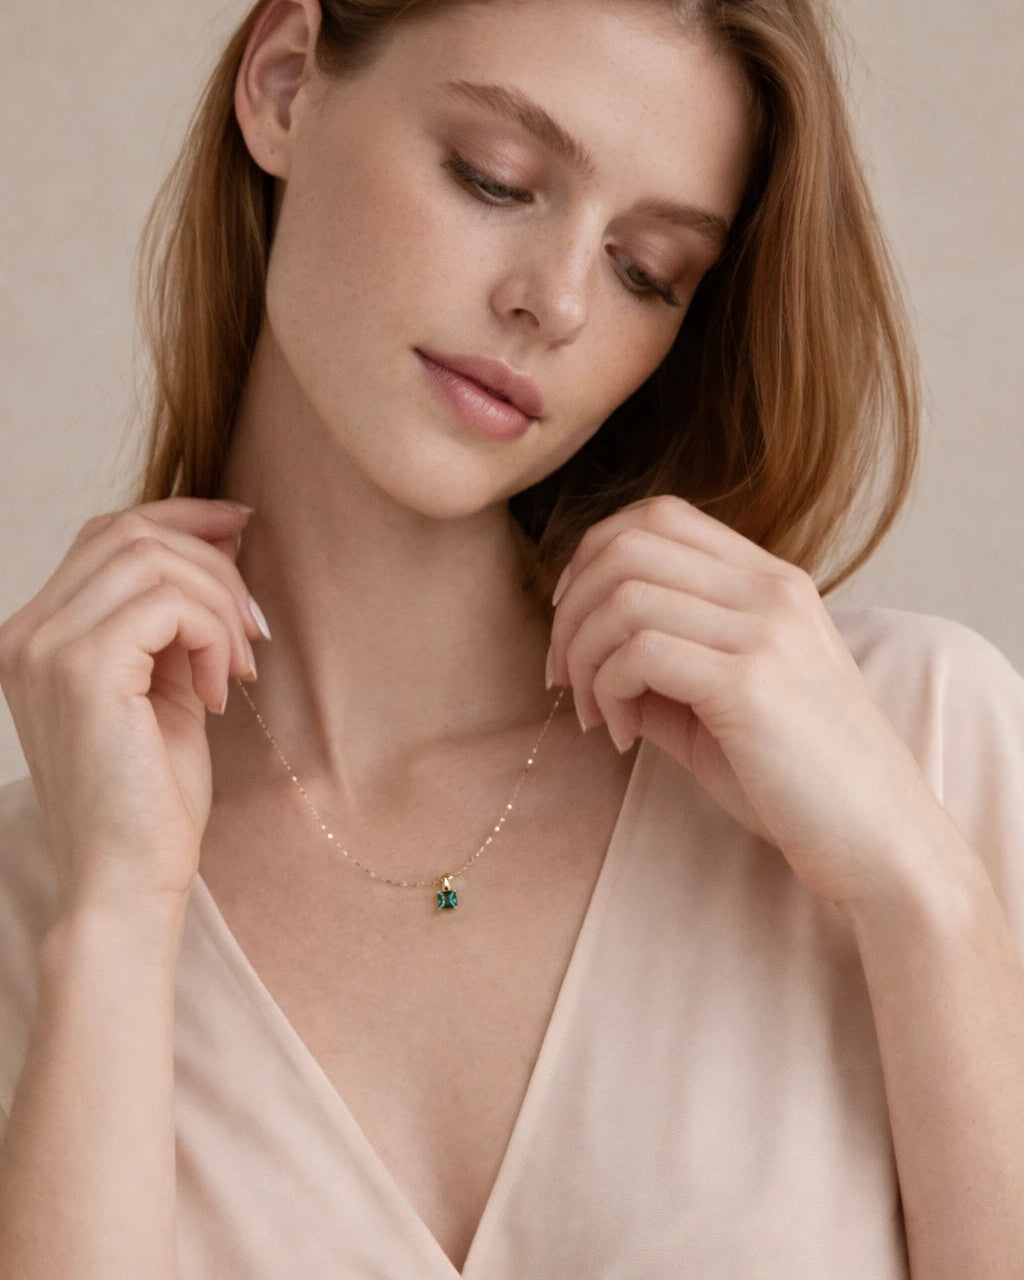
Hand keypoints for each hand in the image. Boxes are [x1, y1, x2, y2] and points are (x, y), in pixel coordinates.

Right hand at [0, 499, 265, 913]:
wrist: (126, 883)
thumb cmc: (151, 798)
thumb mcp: (168, 685)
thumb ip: (181, 615)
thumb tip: (227, 536)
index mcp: (40, 636)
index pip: (107, 533)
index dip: (181, 515)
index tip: (243, 525)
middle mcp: (27, 634)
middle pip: (133, 533)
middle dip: (214, 566)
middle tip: (253, 634)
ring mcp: (46, 649)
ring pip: (154, 560)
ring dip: (220, 604)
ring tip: (237, 669)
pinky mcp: (82, 671)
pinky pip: (168, 604)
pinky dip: (211, 634)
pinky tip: (218, 691)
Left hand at [546, 495, 944, 910]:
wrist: (879, 839)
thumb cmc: (798, 778)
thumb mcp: (723, 703)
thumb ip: (660, 665)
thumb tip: (584, 655)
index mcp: (770, 582)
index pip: (660, 516)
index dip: (593, 556)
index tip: (572, 622)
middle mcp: (771, 589)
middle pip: (628, 544)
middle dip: (571, 610)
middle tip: (563, 676)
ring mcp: (765, 630)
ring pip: (623, 596)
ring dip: (583, 656)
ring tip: (594, 713)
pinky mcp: (750, 682)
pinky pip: (639, 652)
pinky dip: (606, 691)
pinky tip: (620, 737)